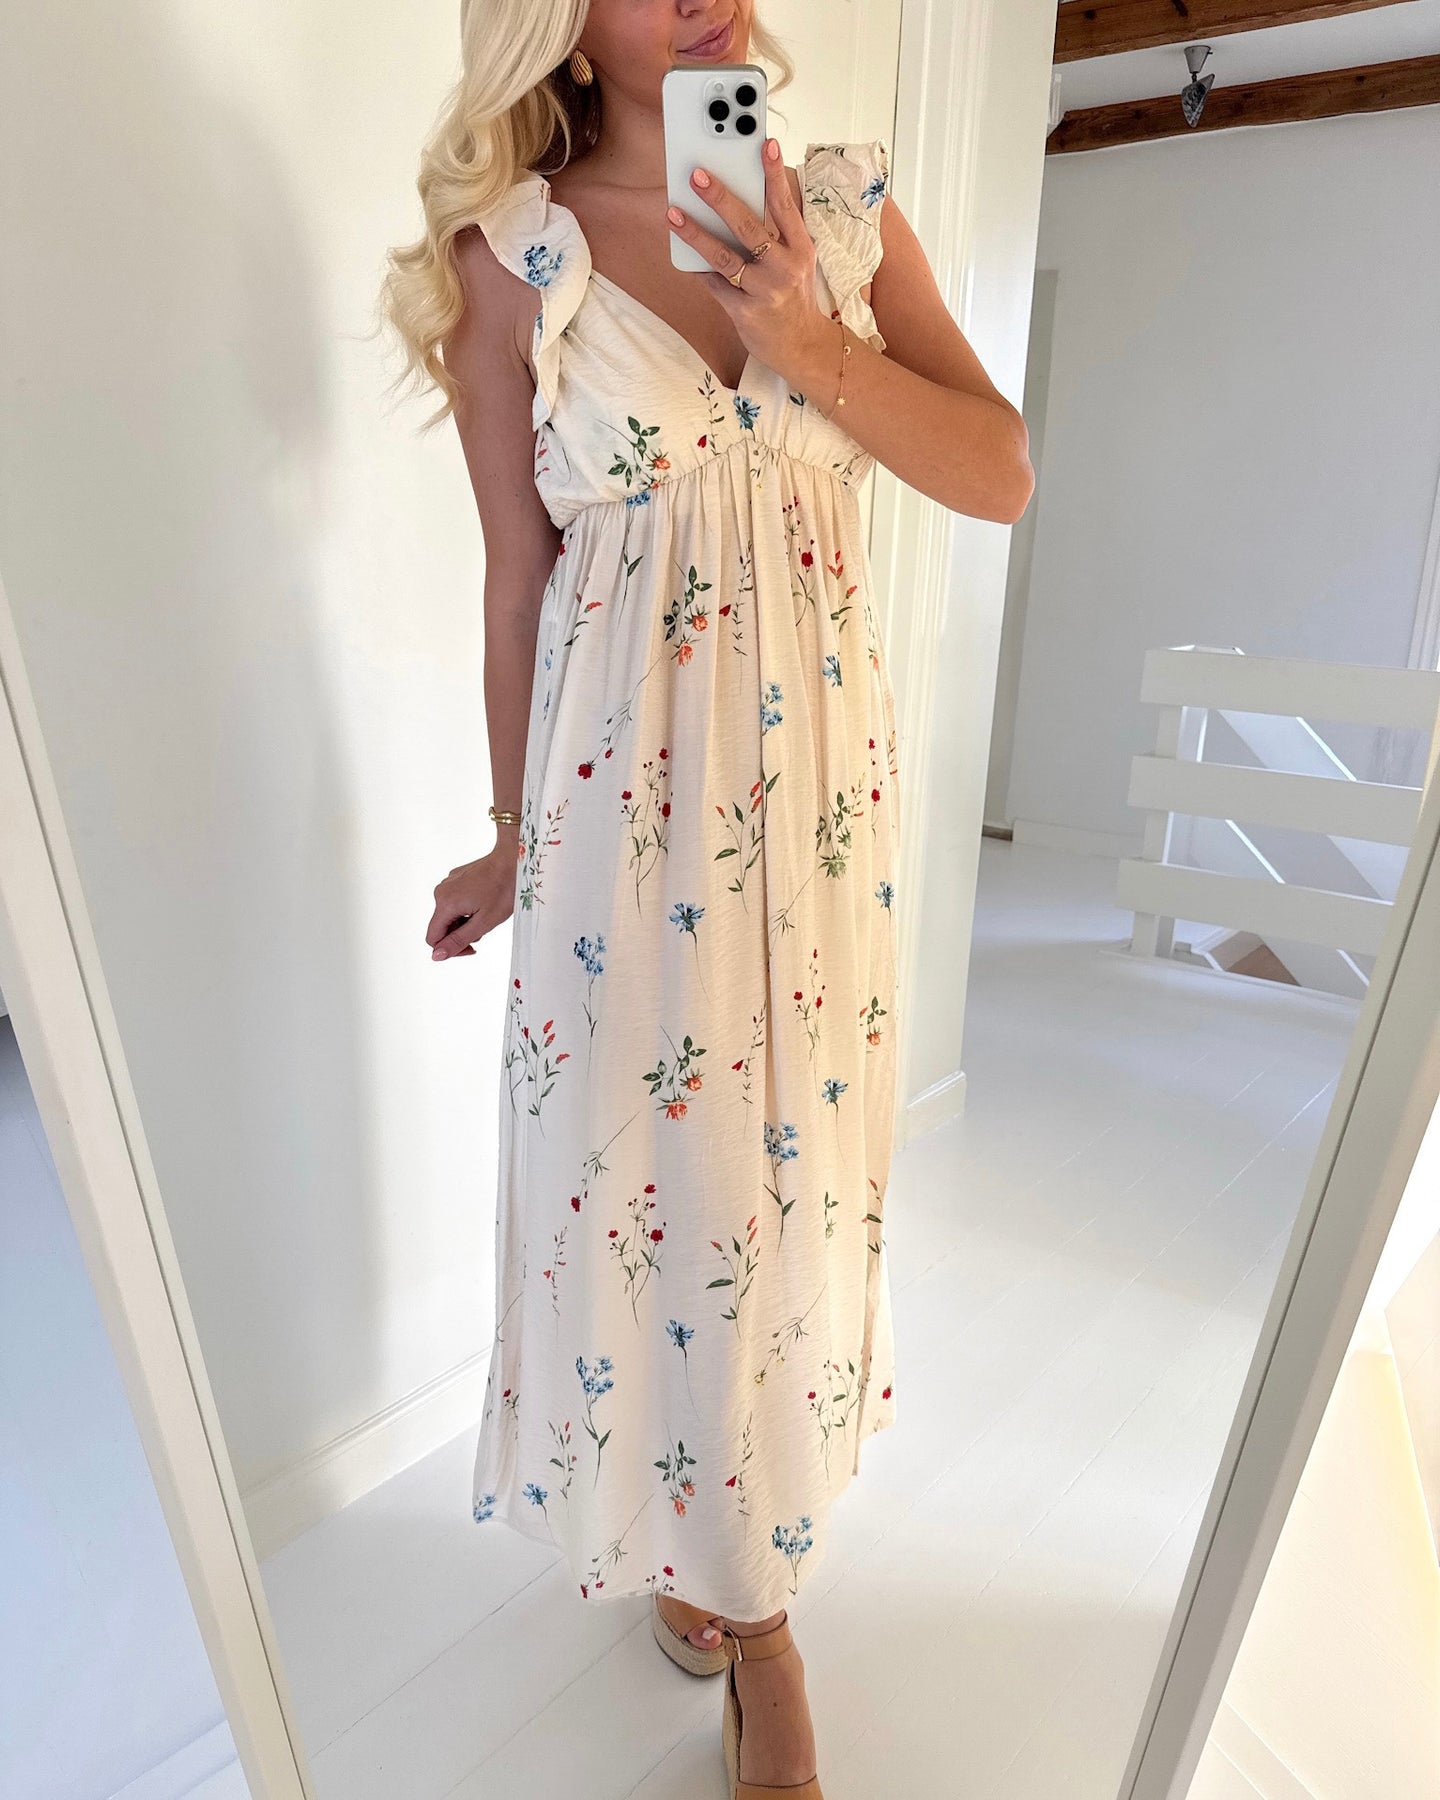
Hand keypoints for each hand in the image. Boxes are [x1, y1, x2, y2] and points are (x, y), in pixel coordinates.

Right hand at [426, 837, 518, 959]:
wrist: (514, 861)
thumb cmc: (504, 889)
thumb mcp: (483, 923)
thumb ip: (458, 940)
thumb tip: (436, 955)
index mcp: (445, 903)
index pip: (433, 938)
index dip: (450, 949)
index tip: (472, 947)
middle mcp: (441, 892)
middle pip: (441, 927)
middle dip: (461, 934)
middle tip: (484, 929)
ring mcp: (448, 883)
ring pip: (449, 915)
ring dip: (465, 922)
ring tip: (486, 914)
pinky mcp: (456, 879)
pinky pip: (455, 902)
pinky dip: (467, 909)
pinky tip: (484, 903)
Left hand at [665, 136, 833, 391]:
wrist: (802, 347)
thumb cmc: (793, 296)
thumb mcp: (796, 262)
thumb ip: (775, 235)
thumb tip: (735, 202)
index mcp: (800, 249)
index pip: (784, 206)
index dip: (774, 174)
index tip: (765, 144)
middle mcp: (785, 267)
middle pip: (749, 226)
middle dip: (720, 198)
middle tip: (697, 175)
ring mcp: (765, 291)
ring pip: (725, 256)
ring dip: (696, 233)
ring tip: (673, 213)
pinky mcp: (745, 312)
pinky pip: (715, 285)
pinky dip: (699, 269)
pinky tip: (683, 256)